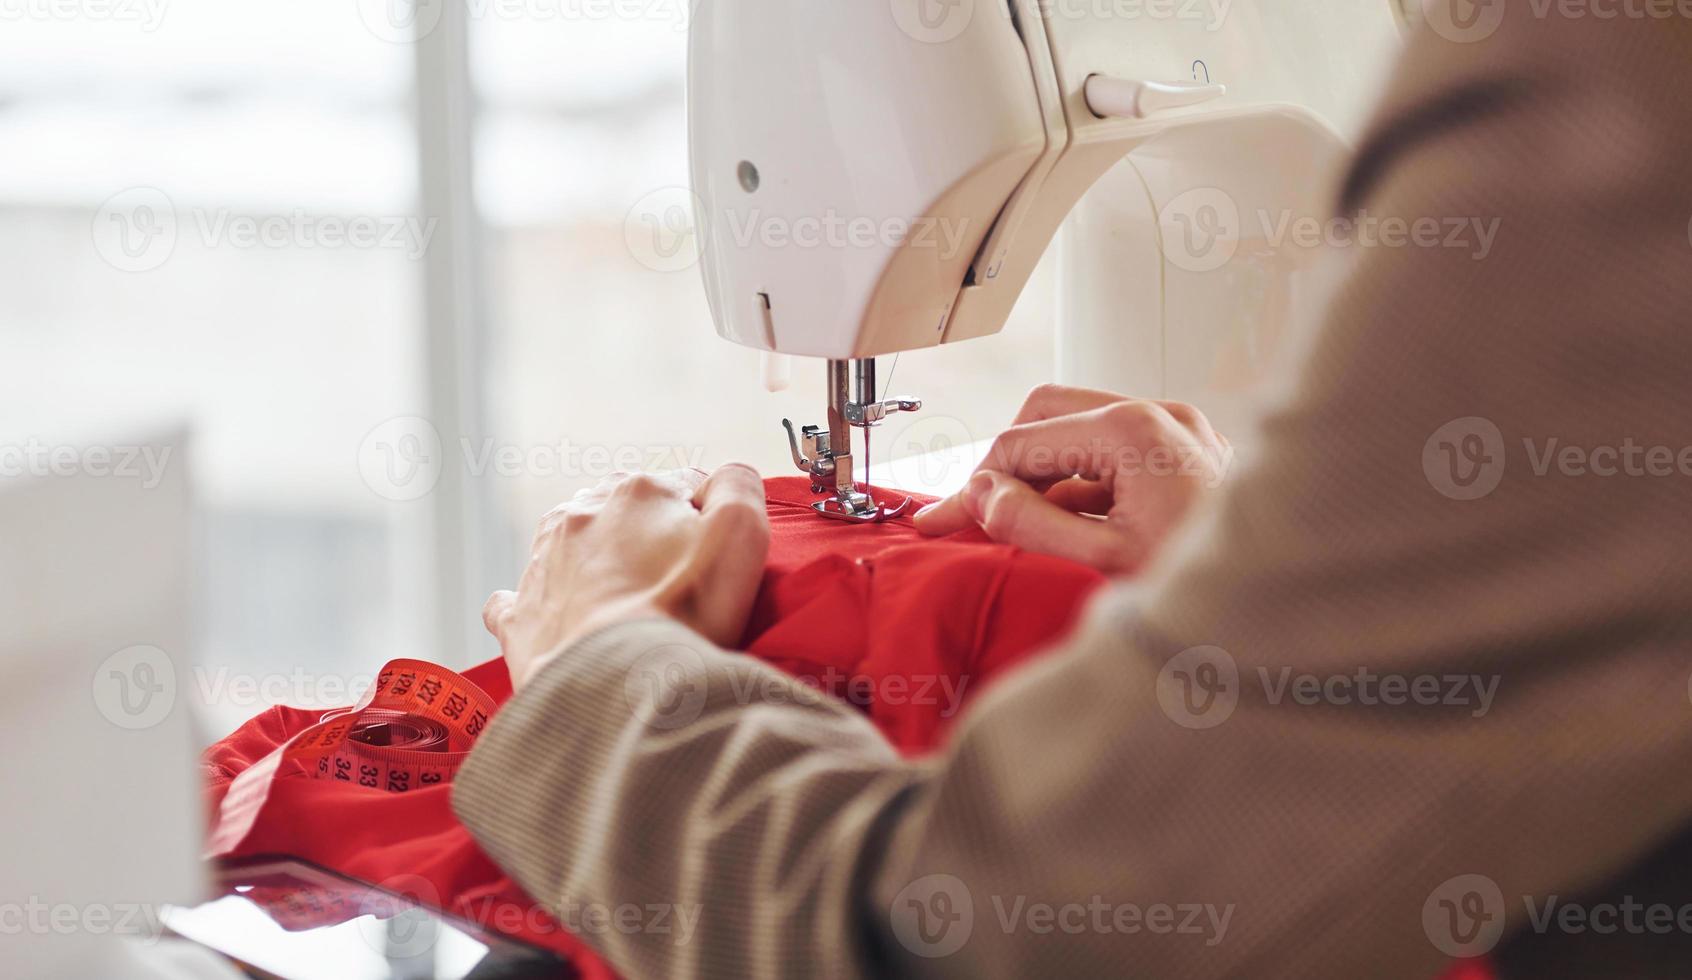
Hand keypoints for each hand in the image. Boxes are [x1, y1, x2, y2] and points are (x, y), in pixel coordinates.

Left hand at [482, 464, 769, 689]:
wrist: (619, 684)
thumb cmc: (684, 613)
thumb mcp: (740, 533)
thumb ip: (739, 485)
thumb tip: (725, 477)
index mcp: (637, 491)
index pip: (685, 487)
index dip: (708, 524)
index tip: (716, 561)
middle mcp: (582, 513)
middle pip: (627, 512)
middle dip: (650, 536)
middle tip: (678, 585)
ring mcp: (543, 561)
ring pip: (573, 543)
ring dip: (599, 561)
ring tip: (630, 604)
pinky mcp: (519, 614)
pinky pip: (519, 597)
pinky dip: (542, 602)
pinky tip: (560, 618)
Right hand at [913, 385, 1230, 574]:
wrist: (1282, 605)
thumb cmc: (1205, 587)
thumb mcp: (1102, 561)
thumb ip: (1030, 524)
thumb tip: (981, 496)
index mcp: (1133, 429)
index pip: (1021, 442)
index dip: (974, 486)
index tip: (942, 524)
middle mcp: (1160, 413)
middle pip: (1047, 414)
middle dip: (1007, 465)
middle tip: (977, 517)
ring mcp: (1181, 429)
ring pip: (1081, 430)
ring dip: (1045, 474)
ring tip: (1023, 529)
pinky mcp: (1193, 450)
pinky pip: (1118, 452)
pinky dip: (1085, 484)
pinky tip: (1072, 529)